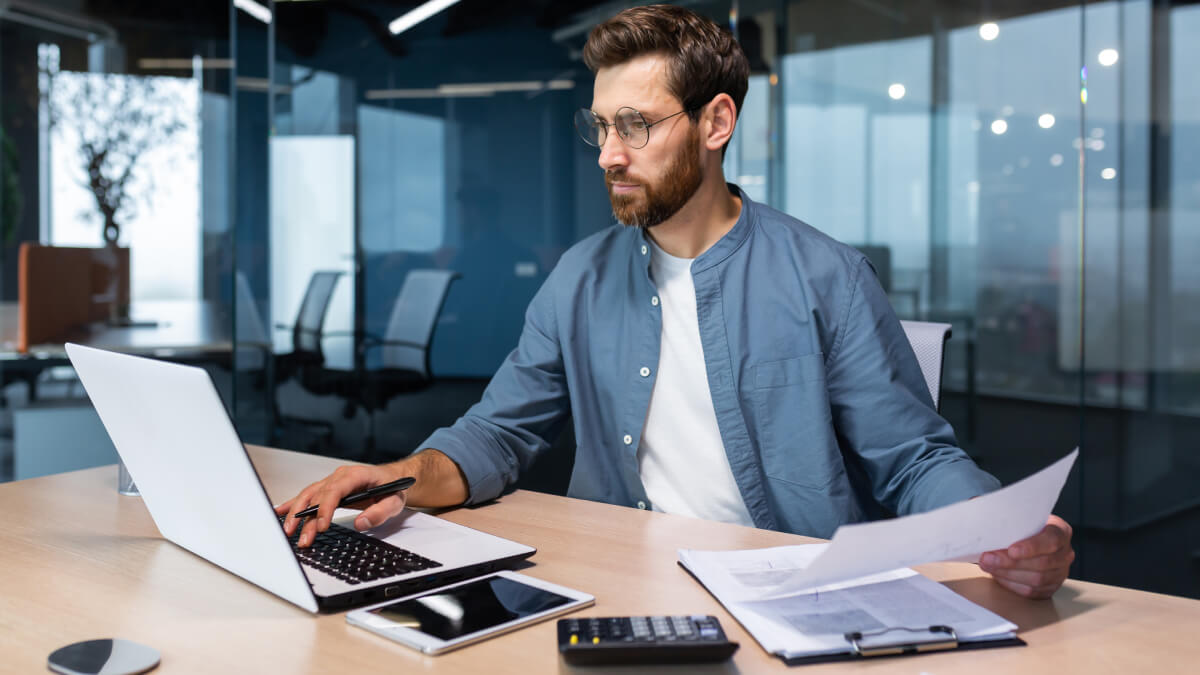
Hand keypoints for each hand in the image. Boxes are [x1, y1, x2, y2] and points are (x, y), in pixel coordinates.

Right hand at [274, 464, 408, 546]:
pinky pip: (308, 495)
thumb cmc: (393, 488)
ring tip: (288, 532)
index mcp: (355, 475)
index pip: (335, 490)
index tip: (321, 526)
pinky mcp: (327, 489)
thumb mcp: (395, 501)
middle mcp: (340, 476)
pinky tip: (279, 512)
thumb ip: (380, 512)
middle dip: (306, 517)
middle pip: (317, 495)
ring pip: (308, 496)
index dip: (325, 508)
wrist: (393, 478)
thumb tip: (361, 523)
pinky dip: (292, 504)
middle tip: (303, 538)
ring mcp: (331, 481)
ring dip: (296, 514)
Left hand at [979, 514, 1074, 598]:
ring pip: (1036, 579)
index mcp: (1060, 531)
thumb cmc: (1021, 524)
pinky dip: (1011, 584)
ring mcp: (1060, 572)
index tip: (1011, 550)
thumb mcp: (1017, 513)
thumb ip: (1003, 511)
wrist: (1027, 537)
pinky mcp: (1050, 587)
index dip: (1032, 547)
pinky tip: (997, 574)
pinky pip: (1031, 591)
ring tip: (987, 565)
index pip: (1051, 540)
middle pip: (1042, 563)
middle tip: (987, 559)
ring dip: (1007, 574)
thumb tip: (978, 505)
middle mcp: (1065, 553)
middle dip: (1010, 563)